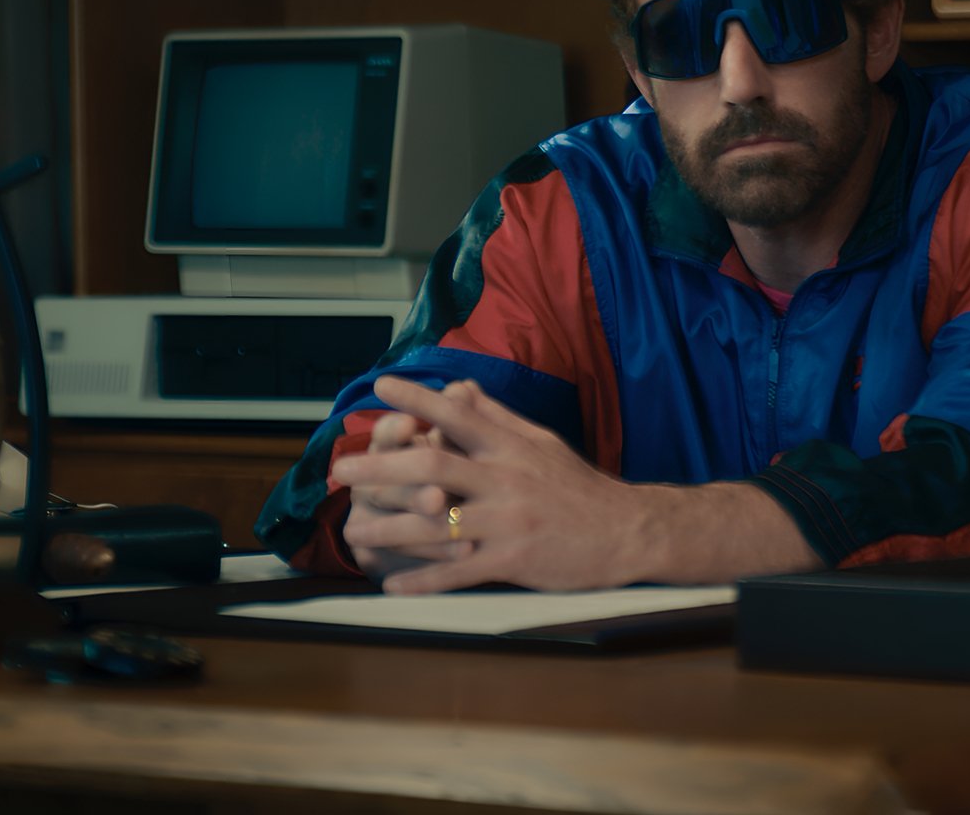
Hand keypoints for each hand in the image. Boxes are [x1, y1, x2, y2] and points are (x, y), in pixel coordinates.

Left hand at [333, 377, 649, 593]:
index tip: (382, 385)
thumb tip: (459, 389)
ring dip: (390, 528)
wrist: (627, 531)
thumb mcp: (541, 443)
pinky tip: (395, 584)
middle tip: (342, 468)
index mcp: (510, 447)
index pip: (458, 415)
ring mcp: (509, 521)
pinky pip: (461, 571)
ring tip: (353, 531)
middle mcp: (506, 479)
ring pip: (439, 523)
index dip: (418, 398)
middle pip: (434, 468)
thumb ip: (497, 418)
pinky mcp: (516, 560)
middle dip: (382, 467)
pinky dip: (425, 580)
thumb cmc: (578, 487)